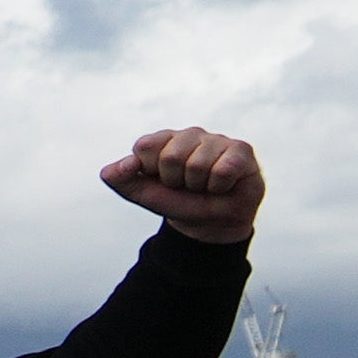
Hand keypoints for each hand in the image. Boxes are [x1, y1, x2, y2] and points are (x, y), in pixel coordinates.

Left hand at [100, 128, 267, 245]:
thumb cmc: (178, 202)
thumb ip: (120, 179)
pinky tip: (223, 185)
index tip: (162, 180)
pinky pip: (223, 169)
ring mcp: (216, 140)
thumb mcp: (143, 194)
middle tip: (186, 186)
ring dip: (199, 185)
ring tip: (205, 185)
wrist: (211, 222)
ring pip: (197, 165)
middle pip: (170, 157)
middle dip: (176, 181)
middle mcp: (189, 135)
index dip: (151, 172)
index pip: (145, 146)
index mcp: (163, 140)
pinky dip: (219, 186)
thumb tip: (117, 167)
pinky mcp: (240, 150)